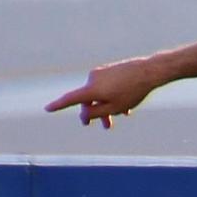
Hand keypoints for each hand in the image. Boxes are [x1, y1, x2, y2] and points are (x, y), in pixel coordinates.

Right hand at [45, 56, 165, 126]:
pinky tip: (127, 106)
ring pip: (100, 93)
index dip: (59, 105)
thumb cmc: (132, 91)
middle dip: (96, 113)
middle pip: (88, 99)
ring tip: (121, 116)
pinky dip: (113, 96)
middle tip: (106, 126)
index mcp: (92, 89)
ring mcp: (101, 73)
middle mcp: (93, 79)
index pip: (71, 99)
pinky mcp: (110, 70)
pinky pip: (107, 87)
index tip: (47, 109)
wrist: (149, 72)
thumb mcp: (114, 108)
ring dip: (108, 105)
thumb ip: (96, 112)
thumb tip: (85, 112)